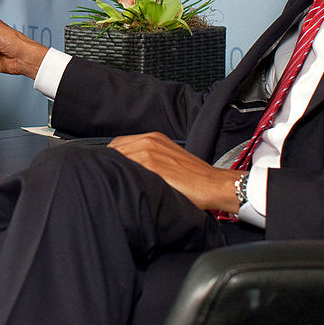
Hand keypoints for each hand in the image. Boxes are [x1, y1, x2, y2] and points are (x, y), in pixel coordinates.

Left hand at [108, 132, 241, 212]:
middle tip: (112, 178)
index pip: (118, 144)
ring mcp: (148, 152)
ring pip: (117, 159)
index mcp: (152, 138)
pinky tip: (127, 186)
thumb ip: (147, 157)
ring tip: (119, 184)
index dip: (112, 157)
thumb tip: (129, 167)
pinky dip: (123, 176)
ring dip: (115, 171)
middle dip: (110, 164)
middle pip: (114, 150)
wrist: (214, 184)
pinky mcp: (150, 165)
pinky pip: (126, 168)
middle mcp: (149, 141)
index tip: (109, 168)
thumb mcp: (168, 158)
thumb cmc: (195, 177)